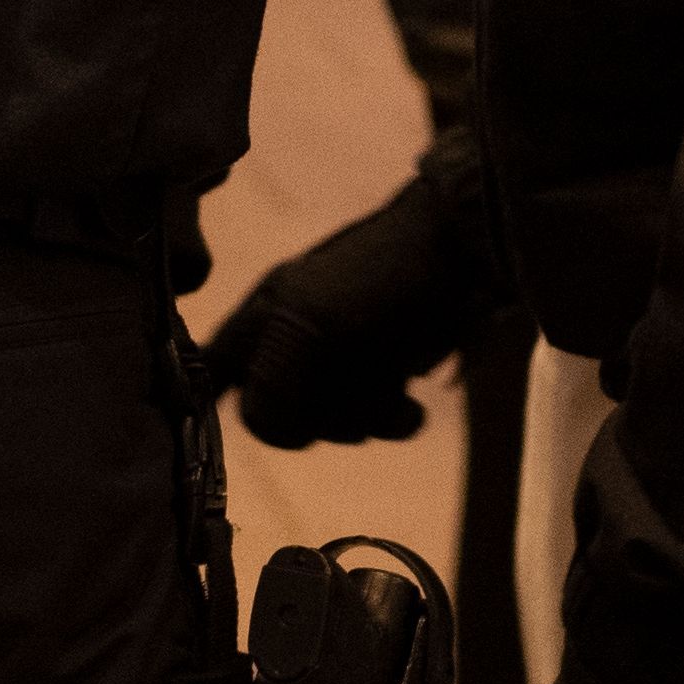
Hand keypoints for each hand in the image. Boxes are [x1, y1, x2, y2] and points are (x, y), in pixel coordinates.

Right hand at [198, 157, 489, 448]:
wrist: (470, 255)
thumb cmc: (380, 282)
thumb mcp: (309, 329)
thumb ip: (270, 384)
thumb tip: (266, 428)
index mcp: (265, 314)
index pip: (215, 365)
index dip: (213, 398)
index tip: (236, 422)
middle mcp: (296, 334)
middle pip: (280, 408)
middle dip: (318, 416)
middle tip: (349, 395)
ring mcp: (344, 354)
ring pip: (332, 419)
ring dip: (365, 418)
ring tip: (396, 400)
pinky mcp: (387, 367)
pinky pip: (375, 416)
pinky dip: (394, 418)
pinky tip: (412, 407)